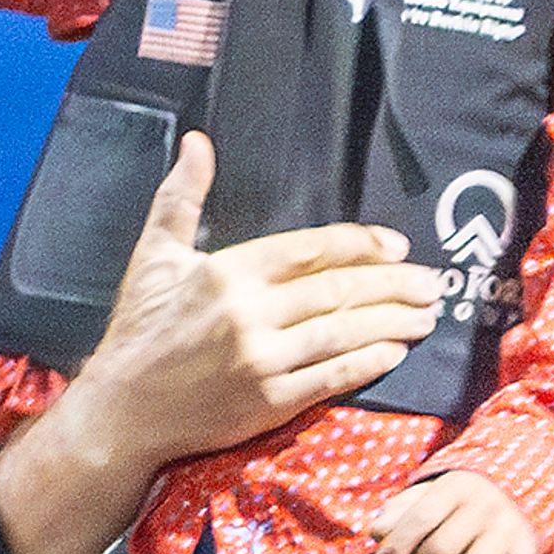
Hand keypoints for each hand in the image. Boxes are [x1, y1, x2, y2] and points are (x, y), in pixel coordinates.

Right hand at [0, 132, 437, 553]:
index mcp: (227, 272)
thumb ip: (181, 198)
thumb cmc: (139, 330)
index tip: (396, 245)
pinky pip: (332, 378)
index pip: (310, 250)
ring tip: (426, 315)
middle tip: (431, 282)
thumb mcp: (154, 256)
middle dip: (393, 285)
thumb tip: (198, 142)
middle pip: (337, 290)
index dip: (360, 246)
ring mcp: (262, 361)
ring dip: (392, 322)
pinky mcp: (269, 403)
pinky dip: (367, 363)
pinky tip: (395, 352)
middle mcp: (248, 314)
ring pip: (343, 333)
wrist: (122, 411)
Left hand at [367, 469, 540, 553]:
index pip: (423, 516)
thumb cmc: (453, 504)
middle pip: (442, 549)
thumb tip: (377, 531)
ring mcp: (508, 531)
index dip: (399, 544)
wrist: (506, 494)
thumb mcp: (426, 496)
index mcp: (457, 487)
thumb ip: (401, 512)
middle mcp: (486, 507)